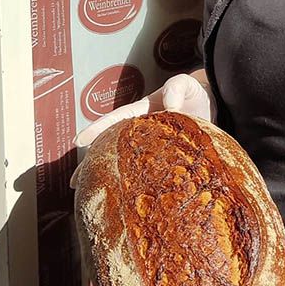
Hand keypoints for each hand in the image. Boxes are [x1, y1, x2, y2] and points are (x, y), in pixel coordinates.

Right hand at [70, 71, 213, 187]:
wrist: (209, 105)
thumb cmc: (193, 93)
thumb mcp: (185, 84)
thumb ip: (177, 88)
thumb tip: (170, 106)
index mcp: (141, 112)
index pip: (114, 120)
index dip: (96, 129)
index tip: (78, 140)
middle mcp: (140, 132)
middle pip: (110, 147)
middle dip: (91, 163)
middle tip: (75, 181)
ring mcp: (150, 148)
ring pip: (123, 164)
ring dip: (107, 177)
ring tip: (91, 196)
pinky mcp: (162, 161)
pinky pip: (143, 173)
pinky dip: (132, 186)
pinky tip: (125, 201)